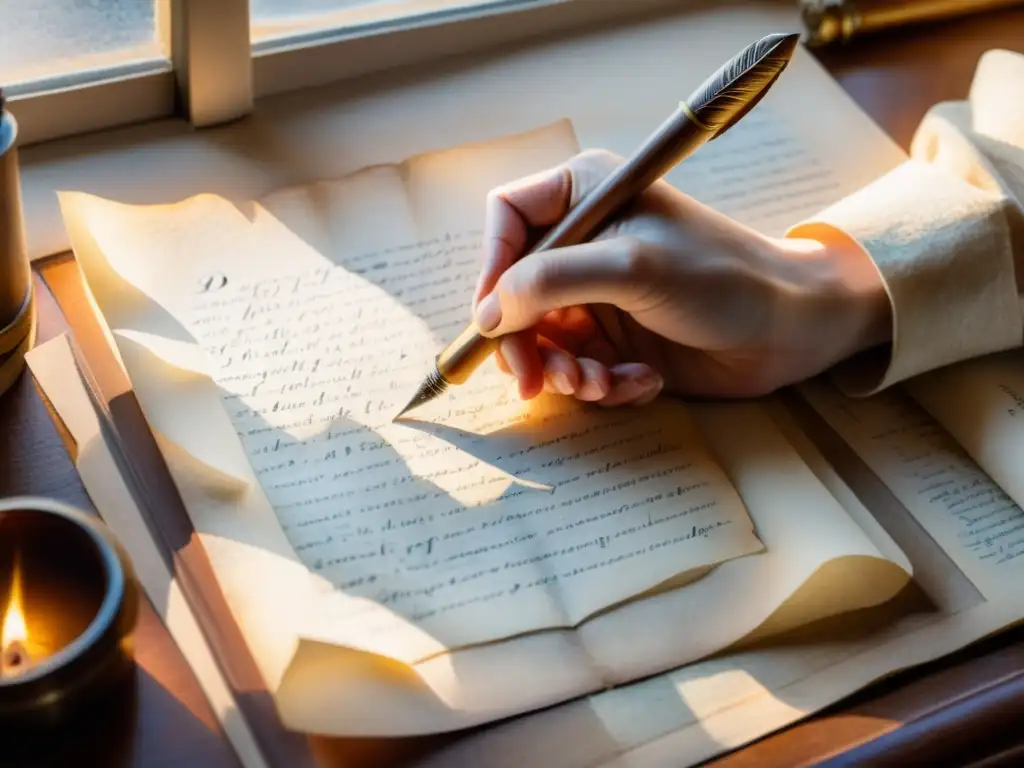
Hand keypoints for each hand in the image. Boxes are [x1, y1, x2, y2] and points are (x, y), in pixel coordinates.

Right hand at [472, 149, 890, 404]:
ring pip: (542, 339)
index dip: (490, 269)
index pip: (506, 220)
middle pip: (513, 292)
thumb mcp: (630, 267)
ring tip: (601, 384)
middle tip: (538, 382)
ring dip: (565, 371)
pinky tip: (639, 382)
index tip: (492, 321)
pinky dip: (601, 383)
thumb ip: (549, 282)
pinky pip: (578, 365)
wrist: (788, 328)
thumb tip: (486, 314)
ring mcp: (599, 292)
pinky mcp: (616, 336)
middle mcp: (585, 243)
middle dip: (525, 343)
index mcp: (585, 196)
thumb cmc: (720, 278)